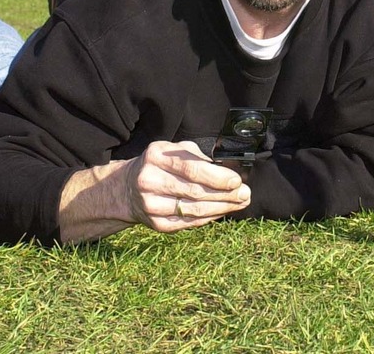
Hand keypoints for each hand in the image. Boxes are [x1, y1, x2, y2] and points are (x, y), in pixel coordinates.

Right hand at [126, 140, 251, 231]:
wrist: (128, 189)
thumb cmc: (160, 165)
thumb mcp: (174, 150)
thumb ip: (199, 156)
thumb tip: (230, 168)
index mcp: (156, 156)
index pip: (191, 168)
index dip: (216, 177)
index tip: (236, 181)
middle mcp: (150, 180)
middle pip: (195, 191)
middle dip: (224, 194)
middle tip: (245, 194)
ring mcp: (151, 205)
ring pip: (194, 210)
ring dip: (222, 208)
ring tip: (240, 203)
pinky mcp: (156, 224)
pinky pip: (189, 223)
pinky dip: (209, 218)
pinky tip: (222, 212)